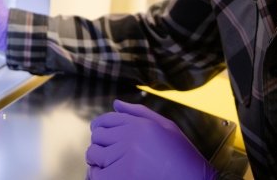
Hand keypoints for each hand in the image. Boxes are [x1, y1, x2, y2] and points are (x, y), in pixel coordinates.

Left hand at [86, 100, 216, 179]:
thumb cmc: (183, 157)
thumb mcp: (166, 127)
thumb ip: (138, 113)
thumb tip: (116, 103)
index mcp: (139, 124)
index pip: (106, 120)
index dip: (100, 128)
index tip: (102, 137)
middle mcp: (130, 136)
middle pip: (97, 136)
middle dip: (100, 145)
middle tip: (110, 155)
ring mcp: (125, 156)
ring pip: (93, 154)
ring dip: (98, 161)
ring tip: (110, 166)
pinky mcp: (122, 176)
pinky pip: (97, 175)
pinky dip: (99, 176)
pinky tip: (111, 176)